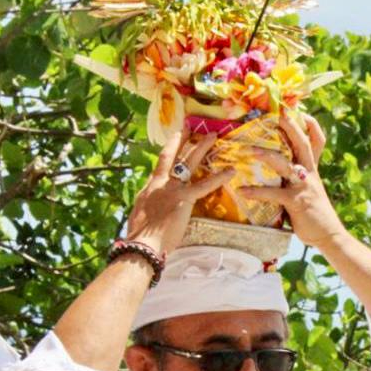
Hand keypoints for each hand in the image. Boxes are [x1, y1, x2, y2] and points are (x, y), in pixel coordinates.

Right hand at [125, 126, 234, 254]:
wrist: (142, 244)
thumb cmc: (140, 236)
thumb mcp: (139, 216)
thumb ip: (148, 207)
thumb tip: (150, 208)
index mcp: (150, 188)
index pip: (161, 164)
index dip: (169, 149)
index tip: (175, 137)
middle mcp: (160, 183)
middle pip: (173, 156)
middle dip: (183, 140)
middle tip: (191, 126)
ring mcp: (173, 189)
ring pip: (189, 162)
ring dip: (201, 147)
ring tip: (212, 136)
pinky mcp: (184, 199)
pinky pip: (205, 185)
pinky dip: (219, 177)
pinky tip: (231, 171)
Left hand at [236, 112, 347, 248]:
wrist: (328, 235)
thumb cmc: (314, 214)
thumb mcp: (307, 191)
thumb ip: (294, 179)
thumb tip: (277, 171)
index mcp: (312, 170)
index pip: (316, 142)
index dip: (311, 126)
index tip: (300, 111)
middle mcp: (309, 174)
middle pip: (302, 144)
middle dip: (291, 127)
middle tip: (280, 113)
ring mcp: (303, 187)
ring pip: (285, 164)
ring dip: (265, 155)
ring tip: (247, 151)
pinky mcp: (296, 202)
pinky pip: (273, 193)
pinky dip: (256, 192)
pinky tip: (241, 191)